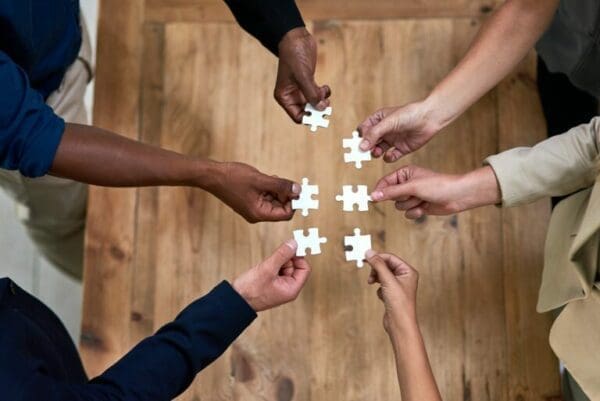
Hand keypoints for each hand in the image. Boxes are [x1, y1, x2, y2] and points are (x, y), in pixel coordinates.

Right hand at [211, 162, 299, 222]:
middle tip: (288, 181)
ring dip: (278, 189)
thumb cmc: (233, 178)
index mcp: (259, 214)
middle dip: (286, 194)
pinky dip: (270, 188)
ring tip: (273, 178)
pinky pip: (266, 196)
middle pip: (280, 207)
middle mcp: (257, 214)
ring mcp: (253, 207)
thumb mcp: (261, 180)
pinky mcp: (250, 200)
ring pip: (274, 200)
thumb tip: (298, 189)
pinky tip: (267, 178)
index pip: (285, 214)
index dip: (293, 202)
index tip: (298, 189)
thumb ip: (281, 185)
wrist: (211, 175)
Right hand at [233, 239, 310, 311]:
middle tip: (274, 258)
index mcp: (292, 289)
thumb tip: (294, 243)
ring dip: (277, 262)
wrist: (235, 300)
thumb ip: (282, 255)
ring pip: (285, 267)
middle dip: (285, 259)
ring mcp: (280, 287)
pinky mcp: (272, 284)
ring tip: (266, 267)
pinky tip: (263, 269)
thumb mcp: (267, 269)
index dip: (299, 257)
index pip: (304, 269)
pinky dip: (272, 266)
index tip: (291, 247)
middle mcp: (288, 289)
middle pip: (295, 267)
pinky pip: (277, 271)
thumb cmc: (250, 290)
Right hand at [275, 27, 330, 122]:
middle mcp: (292, 95)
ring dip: (322, 101)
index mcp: (285, 97)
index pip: (297, 116)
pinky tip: (325, 87)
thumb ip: (311, 94)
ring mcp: (301, 89)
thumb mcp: (303, 76)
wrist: (296, 38)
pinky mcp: (308, 82)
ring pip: (314, 103)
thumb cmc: (294, 56)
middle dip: (317, 109)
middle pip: (307, 111)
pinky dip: (323, 93)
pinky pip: (318, 94)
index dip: (309, 118)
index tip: (320, 117)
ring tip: (325, 92)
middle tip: (327, 108)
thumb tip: (320, 108)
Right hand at [357, 101, 441, 161]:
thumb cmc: (409, 114)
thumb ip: (374, 134)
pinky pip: (391, 156)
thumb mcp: (388, 123)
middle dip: (365, 148)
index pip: (363, 130)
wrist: (429, 118)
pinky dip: (389, 157)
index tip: (357, 144)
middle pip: (369, 142)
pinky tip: (391, 154)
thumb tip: (361, 146)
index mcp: (378, 120)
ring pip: (378, 150)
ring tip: (377, 152)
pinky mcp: (401, 148)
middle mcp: (384, 130)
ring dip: (375, 153)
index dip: (360, 137)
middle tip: (362, 154)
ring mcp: (392, 140)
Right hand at [366, 251, 418, 332]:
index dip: (378, 257)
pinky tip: (382, 296)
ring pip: (383, 275)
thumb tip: (369, 253)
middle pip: (386, 265)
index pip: (391, 258)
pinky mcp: (392, 294)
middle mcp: (405, 277)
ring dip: (376, 278)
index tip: (366, 257)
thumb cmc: (400, 303)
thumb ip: (378, 265)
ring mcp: (398, 286)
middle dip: (376, 269)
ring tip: (371, 283)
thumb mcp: (387, 280)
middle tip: (369, 273)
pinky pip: (382, 284)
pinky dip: (379, 288)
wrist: (399, 324)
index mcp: (408, 271)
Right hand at [370, 165, 499, 218]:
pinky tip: (425, 207)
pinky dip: (415, 212)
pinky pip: (407, 213)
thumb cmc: (438, 185)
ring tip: (422, 199)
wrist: (457, 196)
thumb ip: (391, 192)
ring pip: (399, 206)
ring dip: (410, 205)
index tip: (373, 198)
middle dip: (402, 198)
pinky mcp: (418, 206)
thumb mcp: (412, 187)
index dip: (380, 191)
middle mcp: (407, 184)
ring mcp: (412, 195)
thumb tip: (374, 196)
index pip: (385, 182)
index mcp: (404, 173)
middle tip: (413, 194)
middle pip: (391, 196)